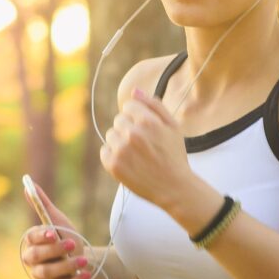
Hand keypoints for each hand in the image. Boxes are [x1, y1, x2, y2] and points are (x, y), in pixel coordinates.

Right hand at [20, 181, 92, 278]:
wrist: (82, 259)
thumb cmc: (66, 238)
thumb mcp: (58, 221)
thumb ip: (43, 205)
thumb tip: (28, 183)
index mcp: (32, 242)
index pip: (31, 239)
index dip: (41, 236)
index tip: (53, 232)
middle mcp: (33, 261)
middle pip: (36, 257)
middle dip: (54, 250)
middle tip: (72, 243)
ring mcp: (42, 276)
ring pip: (48, 272)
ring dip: (66, 266)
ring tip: (83, 260)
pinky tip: (86, 274)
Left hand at [99, 88, 193, 208]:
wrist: (174, 187)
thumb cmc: (174, 156)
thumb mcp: (173, 127)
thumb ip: (154, 105)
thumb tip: (134, 91)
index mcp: (147, 121)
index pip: (128, 106)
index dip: (137, 117)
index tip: (146, 129)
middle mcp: (132, 133)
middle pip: (119, 120)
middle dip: (129, 129)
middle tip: (143, 145)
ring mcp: (121, 150)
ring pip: (111, 135)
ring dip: (120, 142)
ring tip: (137, 154)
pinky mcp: (113, 165)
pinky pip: (104, 151)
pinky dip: (113, 155)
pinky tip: (129, 162)